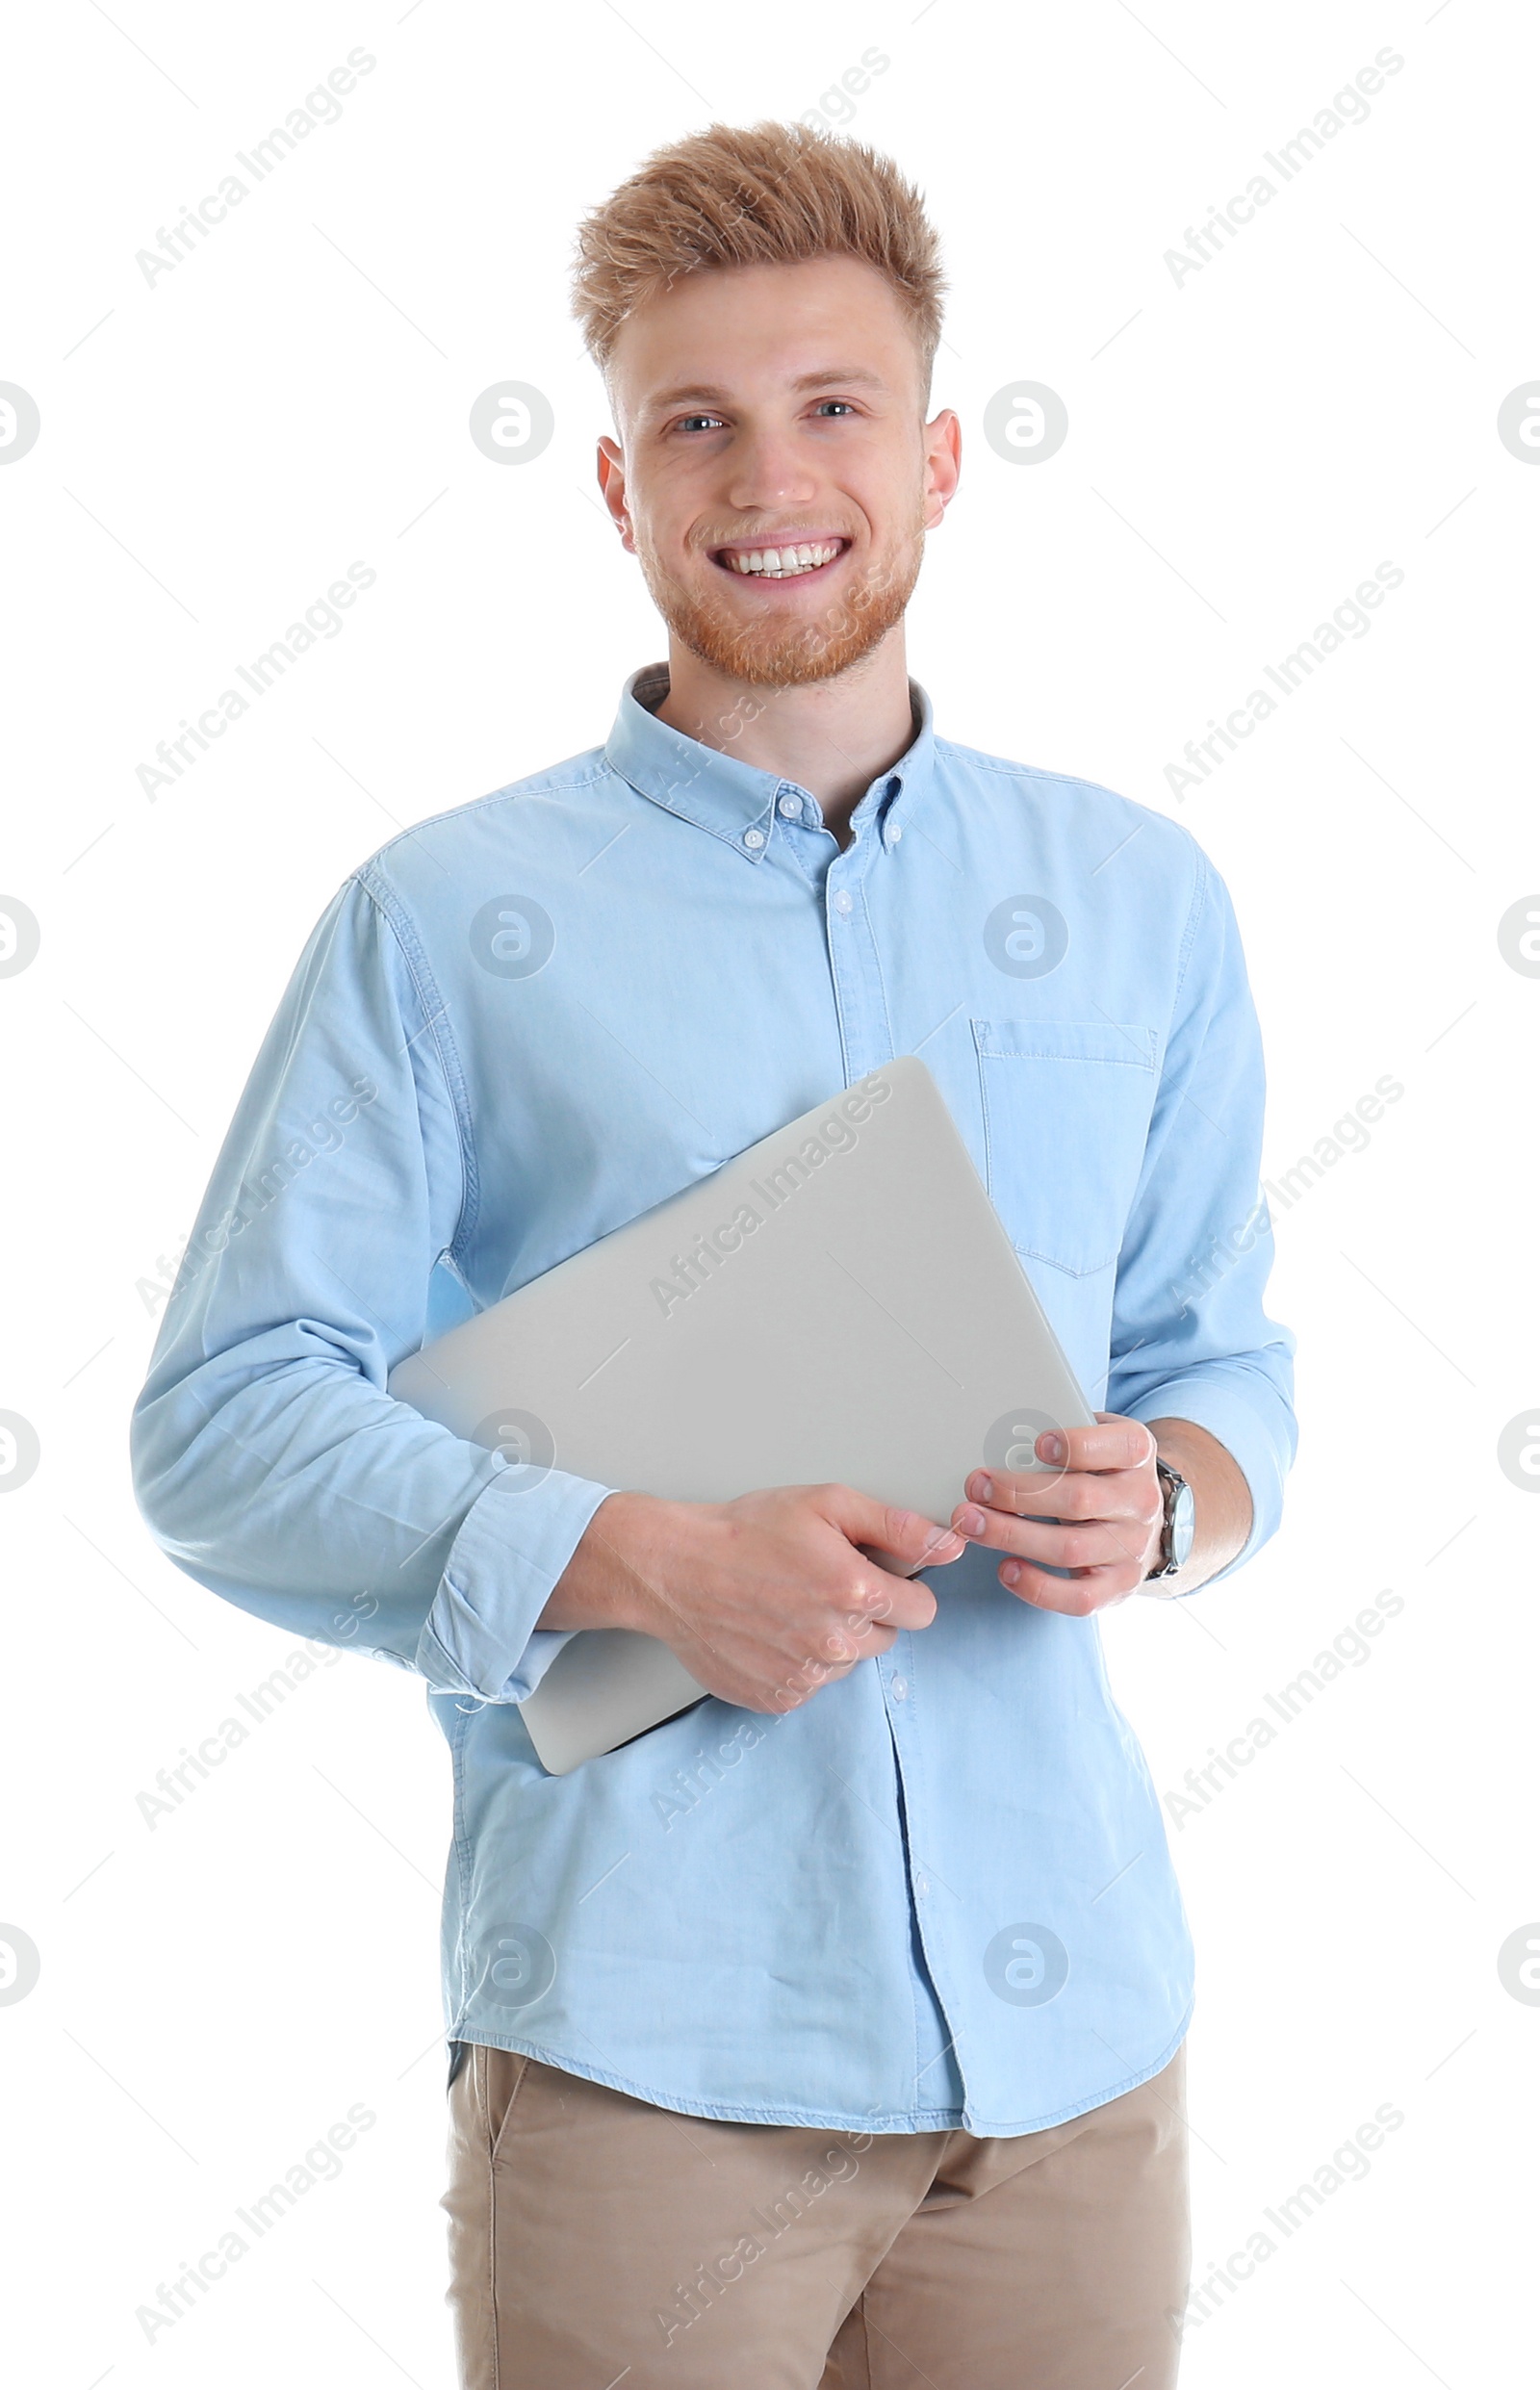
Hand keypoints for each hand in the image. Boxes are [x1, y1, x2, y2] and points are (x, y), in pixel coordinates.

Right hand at [543, 1484, 966, 1714]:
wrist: (673, 1569)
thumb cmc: (745, 1530)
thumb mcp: (827, 1504)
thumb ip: (896, 1525)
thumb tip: (950, 1541)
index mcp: (856, 1593)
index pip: (922, 1610)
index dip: (902, 1589)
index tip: (875, 1576)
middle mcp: (836, 1644)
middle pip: (886, 1638)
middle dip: (865, 1612)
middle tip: (820, 1582)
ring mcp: (806, 1677)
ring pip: (847, 1662)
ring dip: (832, 1638)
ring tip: (788, 1604)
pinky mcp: (778, 1699)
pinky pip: (811, 1684)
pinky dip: (798, 1662)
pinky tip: (771, 1631)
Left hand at [949, 1413, 1164, 1616]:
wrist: (1143, 1520)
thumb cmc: (1099, 1469)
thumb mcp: (1094, 1438)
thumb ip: (1061, 1431)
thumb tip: (1001, 1436)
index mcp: (1137, 1454)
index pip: (1121, 1446)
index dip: (1078, 1445)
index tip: (1037, 1443)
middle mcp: (1141, 1501)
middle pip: (1080, 1499)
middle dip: (1019, 1493)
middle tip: (976, 1485)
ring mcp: (1132, 1548)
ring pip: (1070, 1548)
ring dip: (1012, 1536)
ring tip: (971, 1523)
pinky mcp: (1119, 1587)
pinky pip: (1079, 1598)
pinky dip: (1038, 1587)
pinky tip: (1006, 1568)